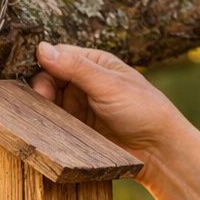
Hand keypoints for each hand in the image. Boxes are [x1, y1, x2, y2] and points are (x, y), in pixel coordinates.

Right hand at [31, 43, 187, 187]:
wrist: (158, 150)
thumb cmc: (143, 110)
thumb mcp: (108, 84)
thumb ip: (76, 68)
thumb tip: (42, 48)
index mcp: (94, 63)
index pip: (58, 56)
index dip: (45, 66)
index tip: (42, 84)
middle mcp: (84, 82)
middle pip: (50, 79)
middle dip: (42, 89)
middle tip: (43, 102)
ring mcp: (80, 106)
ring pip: (50, 102)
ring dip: (43, 108)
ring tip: (40, 118)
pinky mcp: (78, 129)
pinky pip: (56, 123)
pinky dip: (49, 125)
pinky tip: (45, 129)